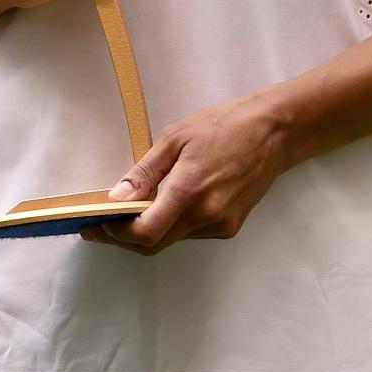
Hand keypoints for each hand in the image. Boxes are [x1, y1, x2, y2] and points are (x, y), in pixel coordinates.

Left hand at [84, 90, 298, 256]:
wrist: (274, 132)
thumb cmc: (223, 126)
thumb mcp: (176, 138)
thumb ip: (145, 172)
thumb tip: (117, 197)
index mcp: (189, 190)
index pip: (146, 233)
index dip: (116, 234)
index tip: (97, 225)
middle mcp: (207, 215)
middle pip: (154, 244)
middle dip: (123, 239)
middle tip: (101, 226)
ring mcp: (221, 225)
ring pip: (172, 240)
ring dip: (147, 232)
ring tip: (127, 214)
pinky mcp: (230, 227)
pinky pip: (191, 233)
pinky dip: (171, 226)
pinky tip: (162, 208)